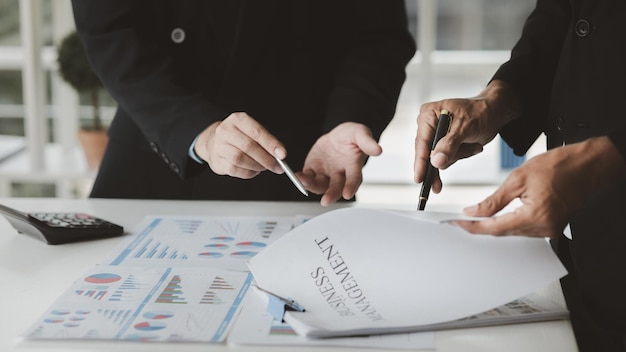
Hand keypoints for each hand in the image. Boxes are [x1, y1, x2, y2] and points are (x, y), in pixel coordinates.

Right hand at [194, 112, 285, 178]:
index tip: (282, 154)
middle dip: (266, 159)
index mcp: (238, 120)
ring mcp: (219, 146)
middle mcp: (226, 131)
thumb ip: (266, 140)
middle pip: (249, 147)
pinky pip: (236, 170)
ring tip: (264, 167)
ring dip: (257, 166)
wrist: (213, 142)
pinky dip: (249, 172)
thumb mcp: (252, 131)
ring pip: (241, 159)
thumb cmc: (238, 137)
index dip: (271, 144)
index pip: (257, 132)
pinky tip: (253, 170)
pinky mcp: (217, 161)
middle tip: (278, 166)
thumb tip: (279, 153)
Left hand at [298, 122, 381, 205]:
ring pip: (320, 185)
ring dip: (312, 186)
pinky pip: (308, 177)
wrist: (338, 135)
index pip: (354, 179)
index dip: (351, 186)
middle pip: (336, 187)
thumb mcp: (360, 133)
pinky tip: (297, 176)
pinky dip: (302, 178)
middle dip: (331, 194)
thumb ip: (367, 141)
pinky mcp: (314, 170)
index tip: (348, 194)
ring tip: (304, 183)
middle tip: (326, 201)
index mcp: (353, 166)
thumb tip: (378, 150)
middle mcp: (340, 174)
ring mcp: (326, 173)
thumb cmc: (351, 136)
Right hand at [414, 80, 520, 192]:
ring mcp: (437, 135)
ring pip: (440, 159)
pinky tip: (473, 147)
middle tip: (437, 185)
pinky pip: (449, 158)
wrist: (494, 112)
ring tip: (474, 145)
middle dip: (443, 161)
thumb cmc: (481, 111)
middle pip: (427, 153)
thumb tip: (436, 161)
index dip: (420, 162)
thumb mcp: (465, 127)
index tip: (419, 178)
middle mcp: (430, 125)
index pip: (421, 142)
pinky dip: (463, 155)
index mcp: (429, 115)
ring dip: (459, 155)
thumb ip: (449, 145)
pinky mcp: (445, 144)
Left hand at [455, 137, 625, 236]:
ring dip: (494, 225)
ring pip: (513, 232)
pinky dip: (509, 223)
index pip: (495, 227)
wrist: (589, 164)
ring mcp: (551, 229)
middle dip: (481, 226)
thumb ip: (494, 199)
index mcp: (535, 216)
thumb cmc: (560, 165)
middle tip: (459, 221)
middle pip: (503, 233)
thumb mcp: (519, 178)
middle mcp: (544, 228)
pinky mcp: (553, 226)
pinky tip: (497, 217)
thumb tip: (474, 212)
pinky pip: (525, 229)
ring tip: (474, 218)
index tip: (456, 224)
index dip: (473, 227)